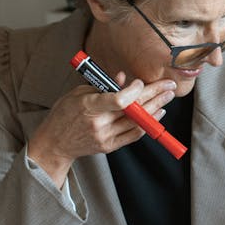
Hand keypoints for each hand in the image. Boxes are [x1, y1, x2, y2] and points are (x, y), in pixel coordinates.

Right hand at [27, 72, 176, 185]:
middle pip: (133, 110)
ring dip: (156, 108)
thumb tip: (123, 78)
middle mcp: (98, 124)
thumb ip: (102, 86)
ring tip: (167, 97)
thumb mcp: (78, 93)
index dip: (134, 91)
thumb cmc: (64, 114)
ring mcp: (105, 137)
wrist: (54, 143)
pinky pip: (134, 135)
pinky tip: (158, 113)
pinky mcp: (109, 146)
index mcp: (89, 107)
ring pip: (138, 123)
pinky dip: (148, 124)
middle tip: (169, 86)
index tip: (141, 82)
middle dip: (155, 95)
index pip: (118, 100)